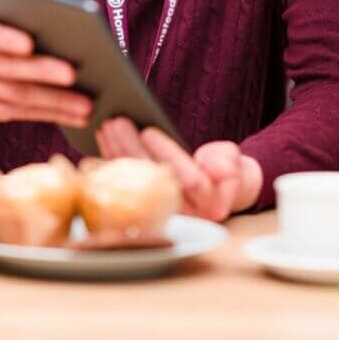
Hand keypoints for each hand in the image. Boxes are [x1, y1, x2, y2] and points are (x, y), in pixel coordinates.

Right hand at [0, 9, 91, 128]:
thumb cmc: (12, 37)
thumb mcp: (15, 25)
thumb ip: (34, 26)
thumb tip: (76, 34)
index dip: (5, 39)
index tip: (29, 44)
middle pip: (7, 67)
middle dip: (42, 72)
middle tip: (73, 75)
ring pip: (17, 96)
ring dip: (55, 101)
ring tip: (86, 104)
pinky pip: (20, 114)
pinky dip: (53, 115)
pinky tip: (77, 116)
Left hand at [96, 118, 262, 220]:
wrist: (219, 192)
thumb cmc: (227, 173)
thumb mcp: (235, 163)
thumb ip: (228, 163)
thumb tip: (212, 166)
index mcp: (210, 206)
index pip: (188, 180)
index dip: (167, 154)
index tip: (149, 131)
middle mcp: (183, 216)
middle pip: (153, 181)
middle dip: (133, 149)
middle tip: (118, 122)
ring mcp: (161, 215)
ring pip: (134, 184)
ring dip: (118, 153)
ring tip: (107, 126)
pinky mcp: (143, 209)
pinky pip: (124, 186)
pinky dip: (112, 163)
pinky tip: (103, 143)